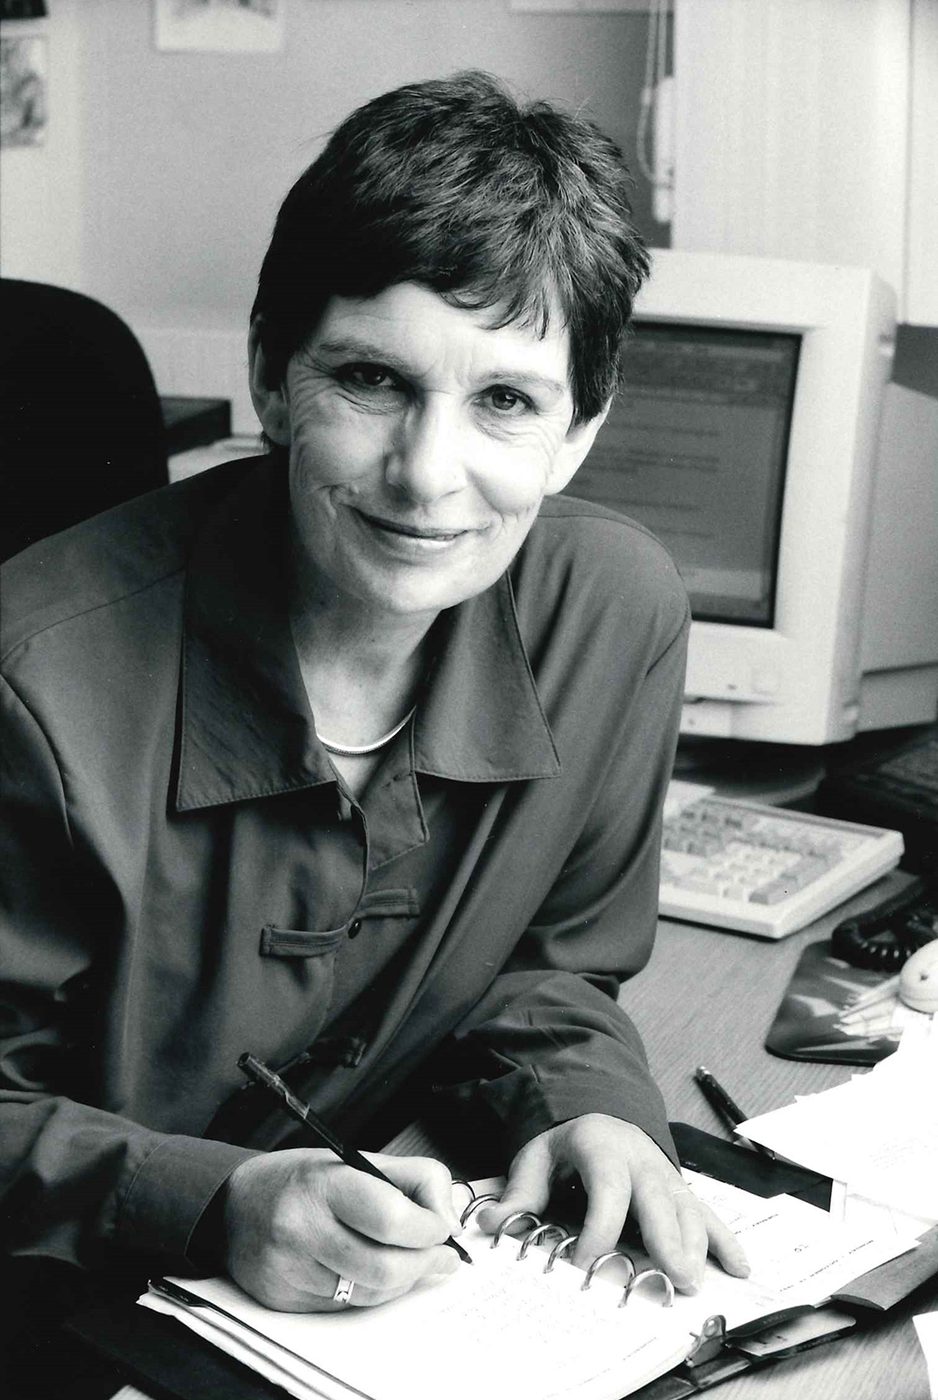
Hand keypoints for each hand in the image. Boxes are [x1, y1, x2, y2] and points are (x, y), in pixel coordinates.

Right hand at [223, 1149, 461, 1309]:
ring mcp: (290, 1270)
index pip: (392, 1218)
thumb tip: (449, 1222)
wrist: (235, 1206)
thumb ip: (416, 1180)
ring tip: (410, 1261)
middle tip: (442, 1256)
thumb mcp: (359, 1159)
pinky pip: (345, 1307)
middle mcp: (302, 1229)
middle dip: (425, 1264)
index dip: (428, 1229)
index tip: (442, 1229)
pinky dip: (368, 1291)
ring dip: (401, 1281)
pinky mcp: (284, 1301)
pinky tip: (368, 1270)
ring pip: (369, 1293)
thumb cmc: (305, 1181)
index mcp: (324, 1185)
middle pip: (385, 1267)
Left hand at [475, 1114, 748, 1292]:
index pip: (606, 1188)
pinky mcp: (679, 1188)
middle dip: (668, 1237)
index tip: (586, 1262)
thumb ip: (520, 1191)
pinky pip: (706, 1212)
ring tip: (695, 1278)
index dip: (598, 1226)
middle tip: (676, 1275)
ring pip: (687, 1206)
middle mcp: (640, 1159)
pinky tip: (738, 1266)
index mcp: (602, 1146)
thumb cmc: (569, 1140)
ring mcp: (665, 1173)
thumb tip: (491, 1223)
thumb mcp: (538, 1155)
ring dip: (696, 1243)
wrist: (599, 1107)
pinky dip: (724, 1239)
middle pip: (658, 1198)